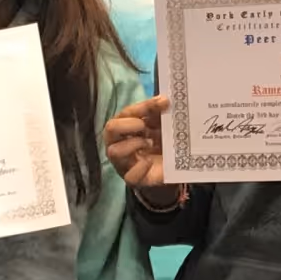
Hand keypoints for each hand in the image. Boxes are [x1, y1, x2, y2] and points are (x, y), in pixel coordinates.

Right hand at [103, 94, 186, 209]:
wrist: (169, 169)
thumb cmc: (158, 142)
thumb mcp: (160, 125)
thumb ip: (158, 112)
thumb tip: (164, 100)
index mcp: (125, 126)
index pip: (127, 113)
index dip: (143, 106)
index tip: (164, 103)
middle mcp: (119, 142)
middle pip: (110, 128)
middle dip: (128, 124)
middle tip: (144, 125)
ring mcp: (123, 162)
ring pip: (114, 152)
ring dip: (133, 144)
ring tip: (149, 143)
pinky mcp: (133, 179)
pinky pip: (130, 176)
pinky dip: (140, 168)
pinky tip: (150, 162)